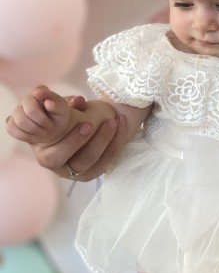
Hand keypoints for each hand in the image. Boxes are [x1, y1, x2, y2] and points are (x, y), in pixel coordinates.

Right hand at [7, 86, 74, 145]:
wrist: (53, 132)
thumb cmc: (63, 119)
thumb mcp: (74, 112)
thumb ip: (77, 105)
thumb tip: (78, 100)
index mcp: (43, 92)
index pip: (40, 91)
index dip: (44, 95)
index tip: (48, 102)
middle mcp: (28, 99)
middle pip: (30, 109)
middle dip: (41, 120)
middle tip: (50, 127)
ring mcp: (18, 110)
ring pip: (18, 120)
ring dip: (33, 129)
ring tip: (44, 133)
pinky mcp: (12, 123)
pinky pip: (12, 129)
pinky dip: (24, 135)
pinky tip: (34, 137)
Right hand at [9, 90, 128, 180]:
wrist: (77, 121)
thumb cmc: (61, 115)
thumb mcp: (58, 108)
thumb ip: (62, 104)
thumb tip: (78, 101)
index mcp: (44, 155)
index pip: (53, 157)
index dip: (71, 142)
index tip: (87, 123)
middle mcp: (60, 168)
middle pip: (78, 163)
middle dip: (95, 142)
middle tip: (106, 122)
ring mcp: (79, 172)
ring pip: (95, 162)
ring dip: (107, 140)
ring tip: (115, 120)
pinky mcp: (95, 170)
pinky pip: (109, 160)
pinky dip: (117, 141)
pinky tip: (121, 123)